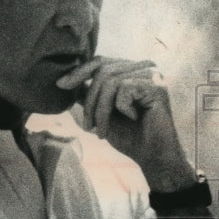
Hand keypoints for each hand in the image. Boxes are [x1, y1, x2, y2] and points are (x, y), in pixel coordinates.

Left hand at [56, 57, 195, 190]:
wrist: (155, 157)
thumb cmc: (131, 137)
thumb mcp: (103, 114)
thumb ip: (89, 95)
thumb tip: (66, 80)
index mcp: (134, 70)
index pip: (101, 62)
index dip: (79, 72)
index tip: (60, 85)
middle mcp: (146, 66)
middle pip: (103, 70)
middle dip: (91, 100)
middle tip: (89, 126)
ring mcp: (154, 74)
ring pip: (111, 81)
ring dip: (101, 110)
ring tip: (102, 130)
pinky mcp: (157, 85)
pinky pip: (124, 89)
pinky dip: (121, 108)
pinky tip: (134, 119)